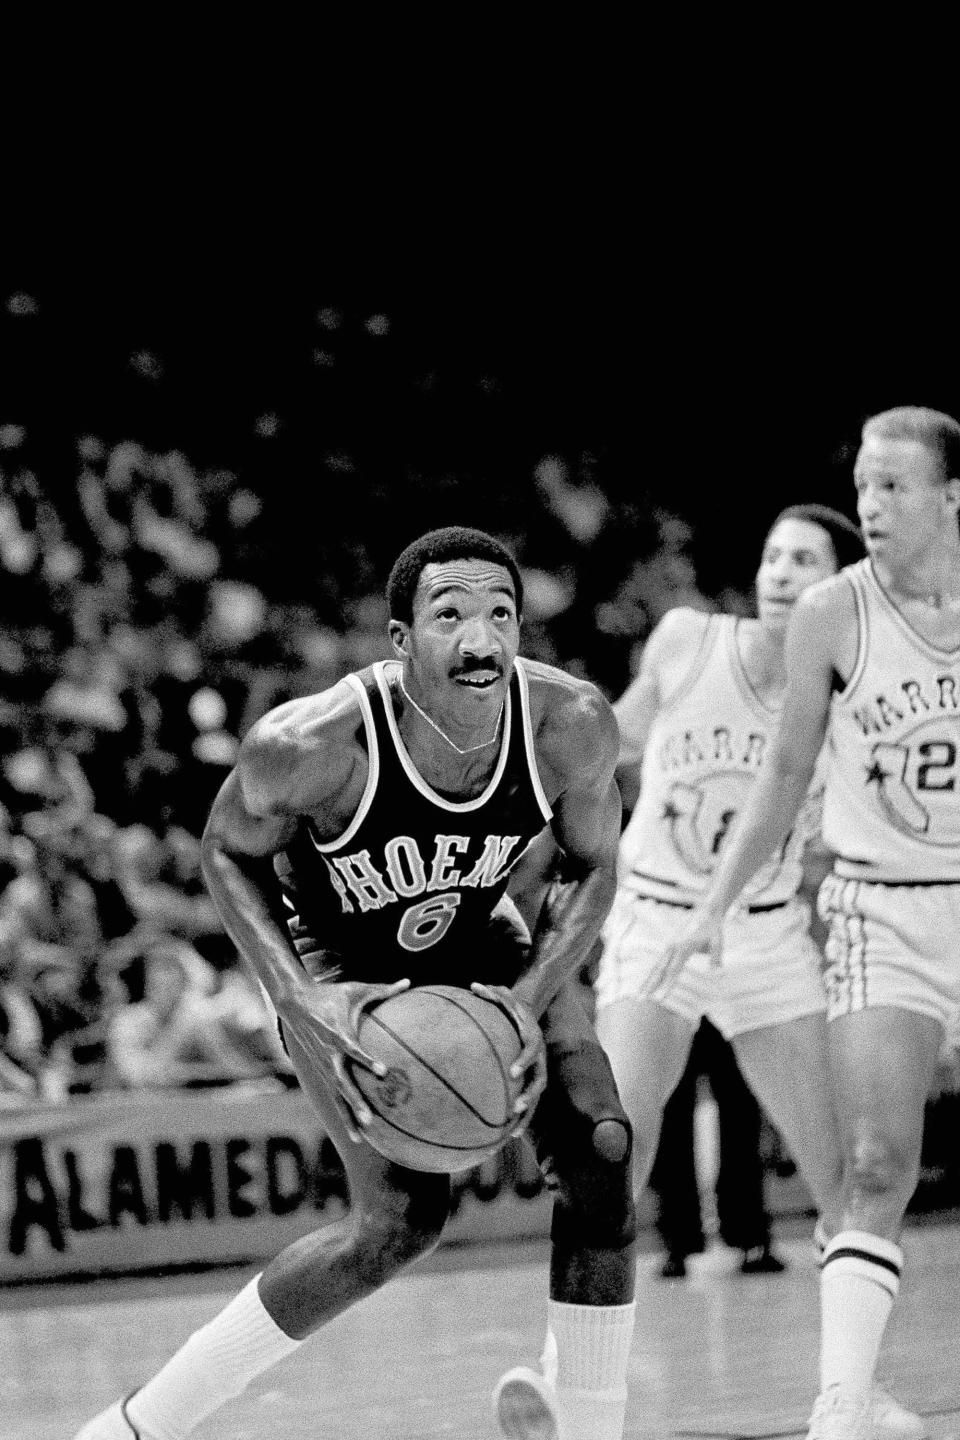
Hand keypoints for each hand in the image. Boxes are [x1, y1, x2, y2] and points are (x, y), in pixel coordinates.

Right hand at [276, 977, 410, 1142]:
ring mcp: (322, 1067)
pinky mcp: (320, 1073)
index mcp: (338, 1035)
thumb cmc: (329, 995)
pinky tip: (356, 1133)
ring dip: (348, 1117)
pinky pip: (333, 1097)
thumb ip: (383, 989)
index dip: (367, 1061)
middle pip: (343, 1084)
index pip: (354, 1051)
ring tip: (361, 1137)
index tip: (383, 1071)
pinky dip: (343, 1115)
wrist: (294, 1003)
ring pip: (336, 1097)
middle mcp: (329, 1056)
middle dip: (355, 1102)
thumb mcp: (355, 989)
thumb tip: (408, 981)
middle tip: (370, 1118)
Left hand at [470, 982, 547, 1137]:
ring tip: (512, 1132)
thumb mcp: (504, 994)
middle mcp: (540, 1058)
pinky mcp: (530, 1082)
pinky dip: (519, 1120)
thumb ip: (492, 991)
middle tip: (515, 1107)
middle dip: (529, 1096)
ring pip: (535, 1097)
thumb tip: (473, 985)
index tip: (513, 1071)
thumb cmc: (510, 1005)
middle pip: (540, 1080)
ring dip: (526, 1115)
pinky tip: (504, 1138)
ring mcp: (538, 1072)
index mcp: (533, 1038)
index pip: (532, 1050)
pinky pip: (526, 1103)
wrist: (528, 1014)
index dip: (525, 1060)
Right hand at [639, 908, 722, 1001]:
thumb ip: (716, 956)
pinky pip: (658, 963)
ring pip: (655, 967)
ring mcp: (668, 947)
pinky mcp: (668, 947)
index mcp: (684, 947)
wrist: (706, 912)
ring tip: (639, 996)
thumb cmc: (712, 929)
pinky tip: (646, 985)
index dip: (666, 985)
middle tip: (641, 1000)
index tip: (660, 999)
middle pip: (659, 970)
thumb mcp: (717, 941)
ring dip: (647, 981)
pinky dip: (650, 975)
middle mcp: (673, 947)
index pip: (673, 970)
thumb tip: (718, 971)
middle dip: (650, 986)